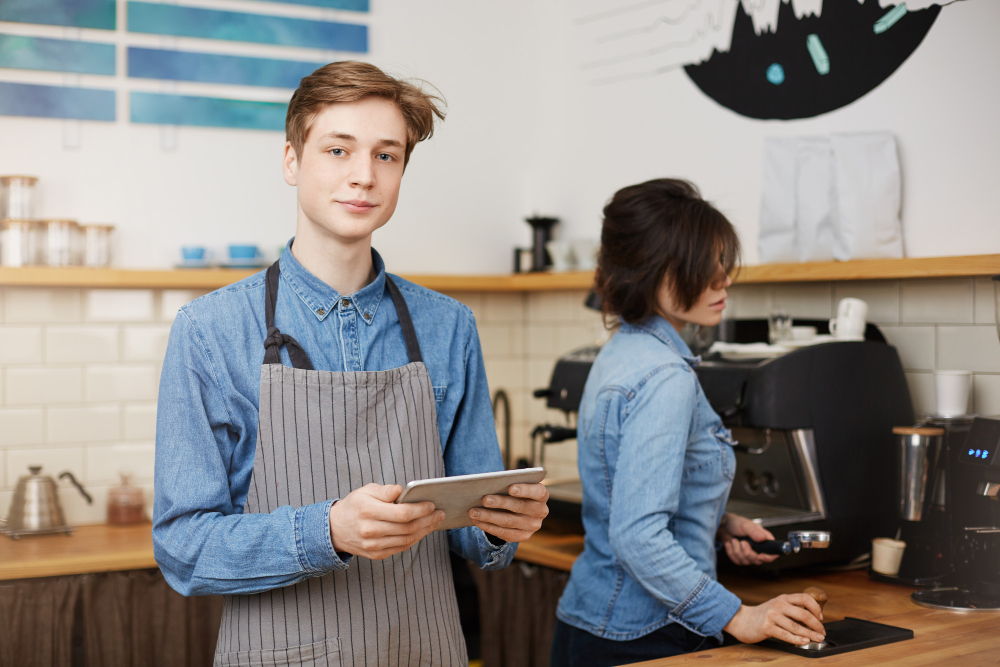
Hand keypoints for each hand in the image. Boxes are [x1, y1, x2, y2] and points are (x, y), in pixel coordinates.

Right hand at [328, 483, 443, 559]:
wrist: (335, 529)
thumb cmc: (354, 506)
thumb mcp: (365, 491)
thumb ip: (384, 490)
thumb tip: (401, 490)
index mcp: (368, 511)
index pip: (401, 513)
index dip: (420, 509)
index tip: (432, 504)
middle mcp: (370, 531)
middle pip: (407, 527)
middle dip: (428, 520)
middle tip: (440, 513)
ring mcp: (373, 545)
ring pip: (407, 539)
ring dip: (425, 530)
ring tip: (435, 521)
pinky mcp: (376, 554)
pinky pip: (401, 547)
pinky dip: (415, 539)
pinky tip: (423, 530)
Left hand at [468, 483, 548, 542]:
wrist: (518, 510)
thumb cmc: (513, 492)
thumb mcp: (514, 485)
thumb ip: (507, 483)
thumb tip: (487, 484)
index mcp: (541, 495)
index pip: (538, 492)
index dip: (525, 490)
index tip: (510, 488)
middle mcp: (540, 511)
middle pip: (520, 507)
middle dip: (500, 503)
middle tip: (484, 499)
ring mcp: (532, 526)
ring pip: (509, 522)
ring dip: (489, 516)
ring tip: (474, 512)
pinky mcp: (523, 536)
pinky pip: (504, 533)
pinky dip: (489, 527)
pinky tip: (477, 521)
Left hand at [718, 513, 778, 565]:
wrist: (724, 526)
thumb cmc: (737, 523)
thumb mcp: (746, 525)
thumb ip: (754, 532)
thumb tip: (763, 538)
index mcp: (764, 540)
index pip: (773, 554)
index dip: (768, 558)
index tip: (760, 555)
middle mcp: (759, 549)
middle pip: (758, 561)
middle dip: (747, 552)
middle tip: (742, 542)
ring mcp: (750, 554)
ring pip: (746, 562)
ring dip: (737, 550)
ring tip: (734, 540)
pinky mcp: (741, 557)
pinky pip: (737, 561)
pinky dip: (731, 552)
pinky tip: (729, 544)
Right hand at [723, 594, 825, 645]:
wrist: (741, 620)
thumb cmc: (763, 615)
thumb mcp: (777, 607)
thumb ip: (792, 610)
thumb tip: (813, 620)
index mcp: (783, 598)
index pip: (804, 598)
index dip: (816, 608)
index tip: (821, 617)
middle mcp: (778, 605)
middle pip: (803, 614)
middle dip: (816, 625)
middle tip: (822, 632)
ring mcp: (772, 615)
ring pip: (796, 626)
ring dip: (810, 634)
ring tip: (817, 638)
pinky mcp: (766, 627)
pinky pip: (786, 635)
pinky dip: (797, 640)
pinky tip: (804, 641)